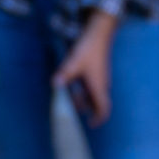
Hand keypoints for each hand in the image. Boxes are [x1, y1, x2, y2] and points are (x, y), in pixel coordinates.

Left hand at [50, 11, 117, 127]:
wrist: (99, 33)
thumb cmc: (89, 49)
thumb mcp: (74, 62)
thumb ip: (64, 75)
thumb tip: (54, 85)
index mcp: (99, 87)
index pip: (103, 109)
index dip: (98, 119)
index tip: (90, 125)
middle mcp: (102, 84)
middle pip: (96, 103)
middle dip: (84, 107)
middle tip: (71, 104)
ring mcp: (101, 77)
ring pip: (93, 94)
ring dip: (83, 97)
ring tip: (69, 92)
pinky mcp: (98, 71)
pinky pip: (92, 86)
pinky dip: (83, 88)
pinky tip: (72, 81)